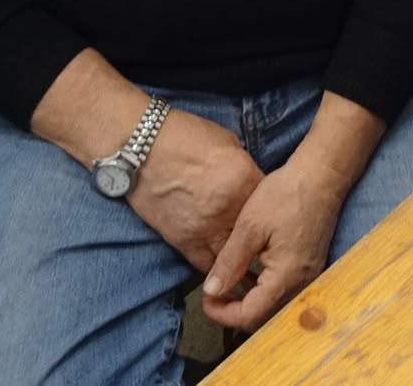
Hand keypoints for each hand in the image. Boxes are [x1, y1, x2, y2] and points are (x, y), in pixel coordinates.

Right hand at [127, 109, 264, 271]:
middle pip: (255, 234)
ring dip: (242, 266)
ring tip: (253, 275)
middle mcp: (229, 208)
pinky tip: (223, 274)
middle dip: (262, 241)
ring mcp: (206, 227)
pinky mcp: (183, 240)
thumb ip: (243, 168)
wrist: (140, 147)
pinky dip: (215, 270)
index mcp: (244, 179)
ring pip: (232, 258)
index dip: (271, 210)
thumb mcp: (227, 143)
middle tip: (272, 250)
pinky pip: (205, 264)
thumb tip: (250, 184)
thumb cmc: (183, 137)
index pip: (268, 203)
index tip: (272, 216)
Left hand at [201, 159, 347, 330]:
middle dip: (234, 310)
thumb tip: (211, 291)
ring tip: (228, 282)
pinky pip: (285, 290)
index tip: (205, 299)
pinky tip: (250, 272)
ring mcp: (310, 275)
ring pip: (274, 305)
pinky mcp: (311, 265)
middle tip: (214, 293)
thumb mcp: (250, 226)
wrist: (322, 175)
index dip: (223, 313)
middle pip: (264, 316)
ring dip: (249, 300)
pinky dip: (264, 289)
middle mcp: (302, 283)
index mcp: (286, 276)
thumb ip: (230, 262)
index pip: (251, 315)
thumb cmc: (286, 195)